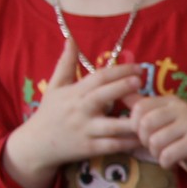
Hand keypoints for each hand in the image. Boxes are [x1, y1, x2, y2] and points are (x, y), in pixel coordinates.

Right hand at [0, 41, 142, 187]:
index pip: (98, 78)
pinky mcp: (89, 149)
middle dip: (122, 87)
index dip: (118, 71)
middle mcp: (80, 110)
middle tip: (140, 80)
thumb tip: (71, 38)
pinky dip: (128, 143)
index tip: (138, 67)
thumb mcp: (56, 86)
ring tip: (151, 114)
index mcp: (74, 93)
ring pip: (112, 126)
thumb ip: (66, 63)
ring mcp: (85, 130)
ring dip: (132, 121)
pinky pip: (112, 146)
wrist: (36, 144)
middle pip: (103, 96)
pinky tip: (144, 137)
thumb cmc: (50, 112)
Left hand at [131, 94, 186, 181]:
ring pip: (156, 142)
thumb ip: (142, 107)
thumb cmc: (179, 137)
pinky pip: (168, 155)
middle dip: (144, 140)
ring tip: (164, 154)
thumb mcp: (161, 119)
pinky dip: (165, 162)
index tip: (144, 133)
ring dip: (155, 154)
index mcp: (170, 101)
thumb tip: (121, 93)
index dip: (134, 124)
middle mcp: (182, 109)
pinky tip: (171, 162)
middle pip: (145, 124)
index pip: (140, 107)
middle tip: (154, 146)